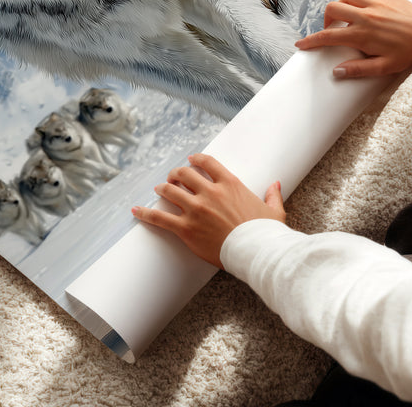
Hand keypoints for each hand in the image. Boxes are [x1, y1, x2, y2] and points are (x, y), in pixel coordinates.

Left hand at [131, 153, 285, 268]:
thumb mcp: (273, 211)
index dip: (196, 160)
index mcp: (230, 184)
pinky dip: (146, 213)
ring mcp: (196, 209)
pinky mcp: (186, 228)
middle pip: (184, 174)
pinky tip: (136, 210)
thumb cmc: (266, 233)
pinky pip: (160, 217)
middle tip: (172, 177)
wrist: (256, 252)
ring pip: (170, 191)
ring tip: (158, 189)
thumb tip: (276, 184)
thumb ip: (272, 195)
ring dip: (162, 188)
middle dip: (176, 174)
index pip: (207, 163)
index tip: (190, 160)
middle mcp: (210, 192)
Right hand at [295, 0, 411, 78]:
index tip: (301, 44)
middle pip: (332, 9)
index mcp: (362, 34)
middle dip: (326, 19)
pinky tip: (365, 8)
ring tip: (348, 17)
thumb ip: (359, 69)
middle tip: (333, 30)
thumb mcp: (384, 67)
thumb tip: (336, 72)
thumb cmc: (409, 52)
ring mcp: (375, 2)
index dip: (311, 41)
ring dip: (342, 6)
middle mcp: (365, 15)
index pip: (328, 37)